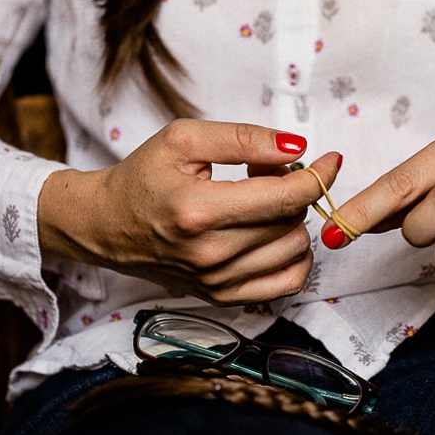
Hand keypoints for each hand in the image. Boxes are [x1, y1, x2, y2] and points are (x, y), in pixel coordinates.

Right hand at [39, 119, 340, 305]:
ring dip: (293, 221)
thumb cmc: (144, 177)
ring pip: (295, 251)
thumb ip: (243, 138)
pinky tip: (276, 234)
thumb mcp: (184, 139)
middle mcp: (209, 254)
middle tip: (270, 173)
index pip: (284, 197)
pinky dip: (294, 257)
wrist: (106, 225)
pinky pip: (286, 284)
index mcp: (197, 210)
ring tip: (263, 202)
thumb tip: (297, 147)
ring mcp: (216, 281)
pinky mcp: (221, 297)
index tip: (329, 160)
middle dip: (295, 191)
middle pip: (292, 222)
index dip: (317, 176)